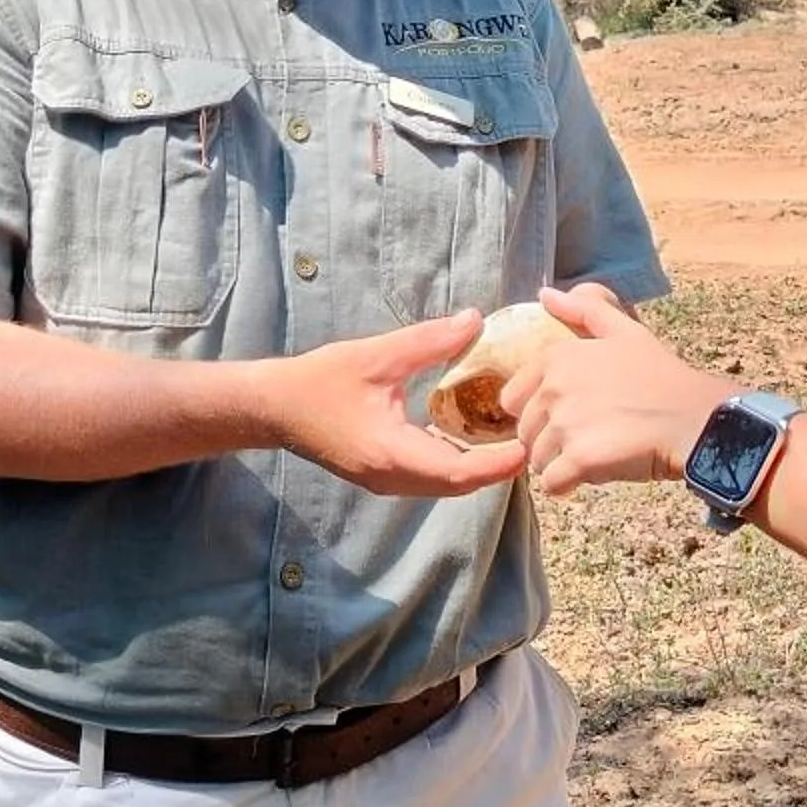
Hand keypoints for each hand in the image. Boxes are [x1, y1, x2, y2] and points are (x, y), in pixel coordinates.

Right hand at [267, 310, 527, 496]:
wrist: (274, 408)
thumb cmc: (319, 381)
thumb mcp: (376, 355)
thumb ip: (427, 340)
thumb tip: (475, 320)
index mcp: (391, 453)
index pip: (458, 472)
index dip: (497, 463)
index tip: (528, 442)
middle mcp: (392, 477)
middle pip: (458, 485)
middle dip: (496, 467)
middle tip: (531, 437)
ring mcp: (387, 481)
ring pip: (446, 486)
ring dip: (478, 467)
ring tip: (510, 437)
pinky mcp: (383, 476)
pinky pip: (431, 478)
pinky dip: (457, 463)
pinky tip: (472, 437)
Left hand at [502, 284, 737, 498]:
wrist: (696, 420)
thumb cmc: (664, 377)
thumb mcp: (625, 331)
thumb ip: (584, 310)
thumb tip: (545, 294)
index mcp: (556, 358)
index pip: (513, 398)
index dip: (539, 412)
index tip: (570, 414)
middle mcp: (553, 389)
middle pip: (525, 432)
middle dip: (549, 440)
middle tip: (589, 436)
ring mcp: (565, 425)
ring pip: (537, 460)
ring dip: (560, 464)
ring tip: (597, 452)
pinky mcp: (579, 459)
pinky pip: (552, 484)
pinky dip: (568, 485)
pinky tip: (595, 472)